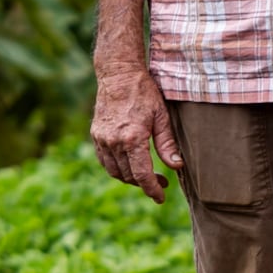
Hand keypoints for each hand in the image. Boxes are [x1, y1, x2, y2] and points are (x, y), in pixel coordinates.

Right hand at [91, 67, 181, 202]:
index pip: (142, 175)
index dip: (152, 190)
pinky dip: (117, 168)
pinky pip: (105, 161)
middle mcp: (114, 142)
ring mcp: (102, 139)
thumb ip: (167, 144)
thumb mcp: (162, 116)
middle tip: (160, 183)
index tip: (161, 198)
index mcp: (132, 139)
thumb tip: (176, 166)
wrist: (118, 74)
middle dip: (145, 184)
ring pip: (115, 172)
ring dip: (130, 178)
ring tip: (146, 176)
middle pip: (129, 176)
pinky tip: (129, 165)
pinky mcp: (96, 135)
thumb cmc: (144, 92)